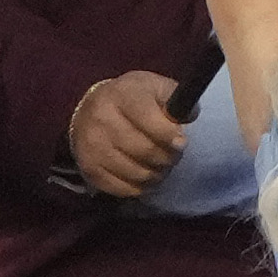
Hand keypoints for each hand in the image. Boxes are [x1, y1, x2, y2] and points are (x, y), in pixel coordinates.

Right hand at [69, 69, 192, 196]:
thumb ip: (174, 99)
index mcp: (122, 94)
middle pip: (144, 150)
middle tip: (172, 157)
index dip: (169, 135)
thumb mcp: (154, 87)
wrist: (91, 110)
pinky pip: (122, 189)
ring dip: (155, 175)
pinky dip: (139, 188)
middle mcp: (101, 118)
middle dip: (166, 158)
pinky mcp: (88, 168)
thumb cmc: (132, 98)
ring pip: (135, 173)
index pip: (149, 119)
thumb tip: (189, 116)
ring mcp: (92, 145)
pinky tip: (144, 177)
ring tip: (160, 167)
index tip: (181, 143)